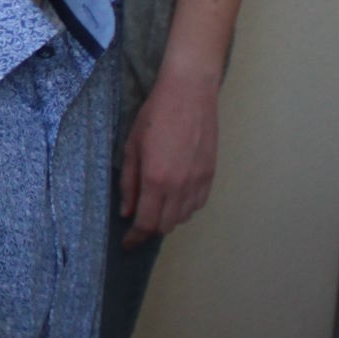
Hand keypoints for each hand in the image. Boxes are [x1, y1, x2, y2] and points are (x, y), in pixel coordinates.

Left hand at [118, 69, 221, 243]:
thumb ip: (128, 183)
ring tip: (157, 206)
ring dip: (168, 219)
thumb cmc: (155, 115)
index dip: (135, 238)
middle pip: (165, 226)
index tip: (127, 244)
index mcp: (155, 180)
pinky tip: (176, 197)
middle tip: (139, 222)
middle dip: (149, 229)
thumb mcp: (132, 147)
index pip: (145, 223)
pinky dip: (185, 208)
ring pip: (183, 218)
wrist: (189, 93)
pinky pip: (198, 205)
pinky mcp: (210, 175)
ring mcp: (198, 182)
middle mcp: (179, 186)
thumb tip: (127, 212)